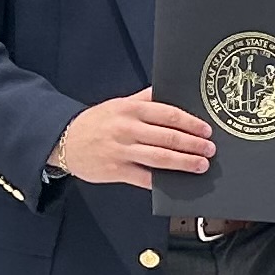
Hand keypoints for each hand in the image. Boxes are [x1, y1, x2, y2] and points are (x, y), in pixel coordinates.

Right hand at [55, 88, 211, 182]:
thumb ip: (145, 98)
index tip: (206, 130)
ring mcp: (121, 151)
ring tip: (201, 165)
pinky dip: (162, 181)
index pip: (168, 114)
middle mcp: (127, 129)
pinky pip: (144, 177)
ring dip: (184, 163)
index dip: (191, 123)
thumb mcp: (119, 103)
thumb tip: (169, 91)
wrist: (64, 140)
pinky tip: (177, 183)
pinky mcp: (116, 171)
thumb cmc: (97, 122)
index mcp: (131, 109)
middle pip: (168, 137)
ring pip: (159, 158)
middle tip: (210, 149)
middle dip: (193, 144)